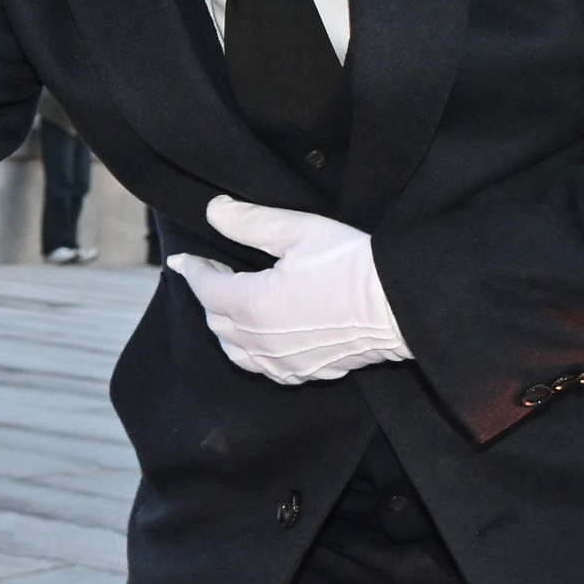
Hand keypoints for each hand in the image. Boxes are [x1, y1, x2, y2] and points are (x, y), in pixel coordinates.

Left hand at [165, 196, 409, 385]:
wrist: (400, 304)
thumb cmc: (352, 263)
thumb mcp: (299, 231)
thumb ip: (250, 222)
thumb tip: (214, 211)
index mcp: (252, 304)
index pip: (206, 288)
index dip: (192, 270)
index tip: (182, 260)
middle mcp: (261, 341)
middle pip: (216, 322)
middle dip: (210, 296)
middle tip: (216, 272)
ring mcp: (284, 362)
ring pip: (236, 352)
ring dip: (227, 329)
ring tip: (234, 307)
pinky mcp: (308, 373)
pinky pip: (266, 369)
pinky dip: (254, 354)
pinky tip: (263, 340)